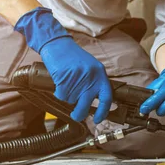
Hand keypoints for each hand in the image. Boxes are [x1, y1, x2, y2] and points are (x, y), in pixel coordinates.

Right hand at [15, 8, 111, 122]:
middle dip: (80, 114)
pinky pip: (61, 95)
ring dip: (67, 96)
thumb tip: (94, 101)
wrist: (58, 44)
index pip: (107, 97)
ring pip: (71, 100)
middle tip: (76, 115)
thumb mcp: (90, 67)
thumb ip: (95, 82)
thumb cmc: (73, 57)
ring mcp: (78, 79)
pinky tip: (59, 82)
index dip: (103, 112)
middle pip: (86, 105)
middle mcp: (91, 77)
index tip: (98, 119)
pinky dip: (58, 92)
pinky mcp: (65, 79)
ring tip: (65, 83)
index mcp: (100, 74)